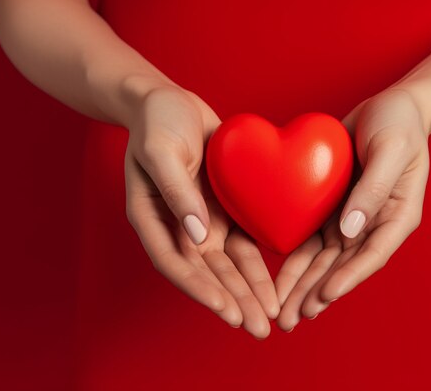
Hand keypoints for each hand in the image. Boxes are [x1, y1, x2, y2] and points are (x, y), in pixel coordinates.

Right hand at [124, 86, 278, 338]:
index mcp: (152, 218)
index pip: (176, 264)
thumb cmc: (158, 122)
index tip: (226, 310)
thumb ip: (176, 193)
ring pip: (229, 263)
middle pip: (207, 273)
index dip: (200, 289)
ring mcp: (203, 220)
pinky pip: (243, 239)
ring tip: (272, 316)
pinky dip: (258, 262)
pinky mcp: (224, 209)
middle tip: (259, 328)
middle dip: (234, 301)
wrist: (172, 103)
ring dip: (249, 290)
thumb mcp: (160, 150)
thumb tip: (197, 236)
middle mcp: (179, 227)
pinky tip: (277, 281)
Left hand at [275, 89, 429, 330]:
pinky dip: (296, 258)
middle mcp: (373, 224)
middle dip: (316, 293)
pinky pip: (312, 237)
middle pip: (342, 266)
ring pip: (323, 259)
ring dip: (302, 284)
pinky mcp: (333, 207)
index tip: (325, 296)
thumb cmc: (398, 124)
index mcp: (397, 216)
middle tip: (290, 319)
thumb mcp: (391, 149)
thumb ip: (374, 188)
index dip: (349, 278)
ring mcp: (352, 218)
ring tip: (280, 310)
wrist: (390, 107)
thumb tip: (350, 230)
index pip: (372, 255)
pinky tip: (278, 277)